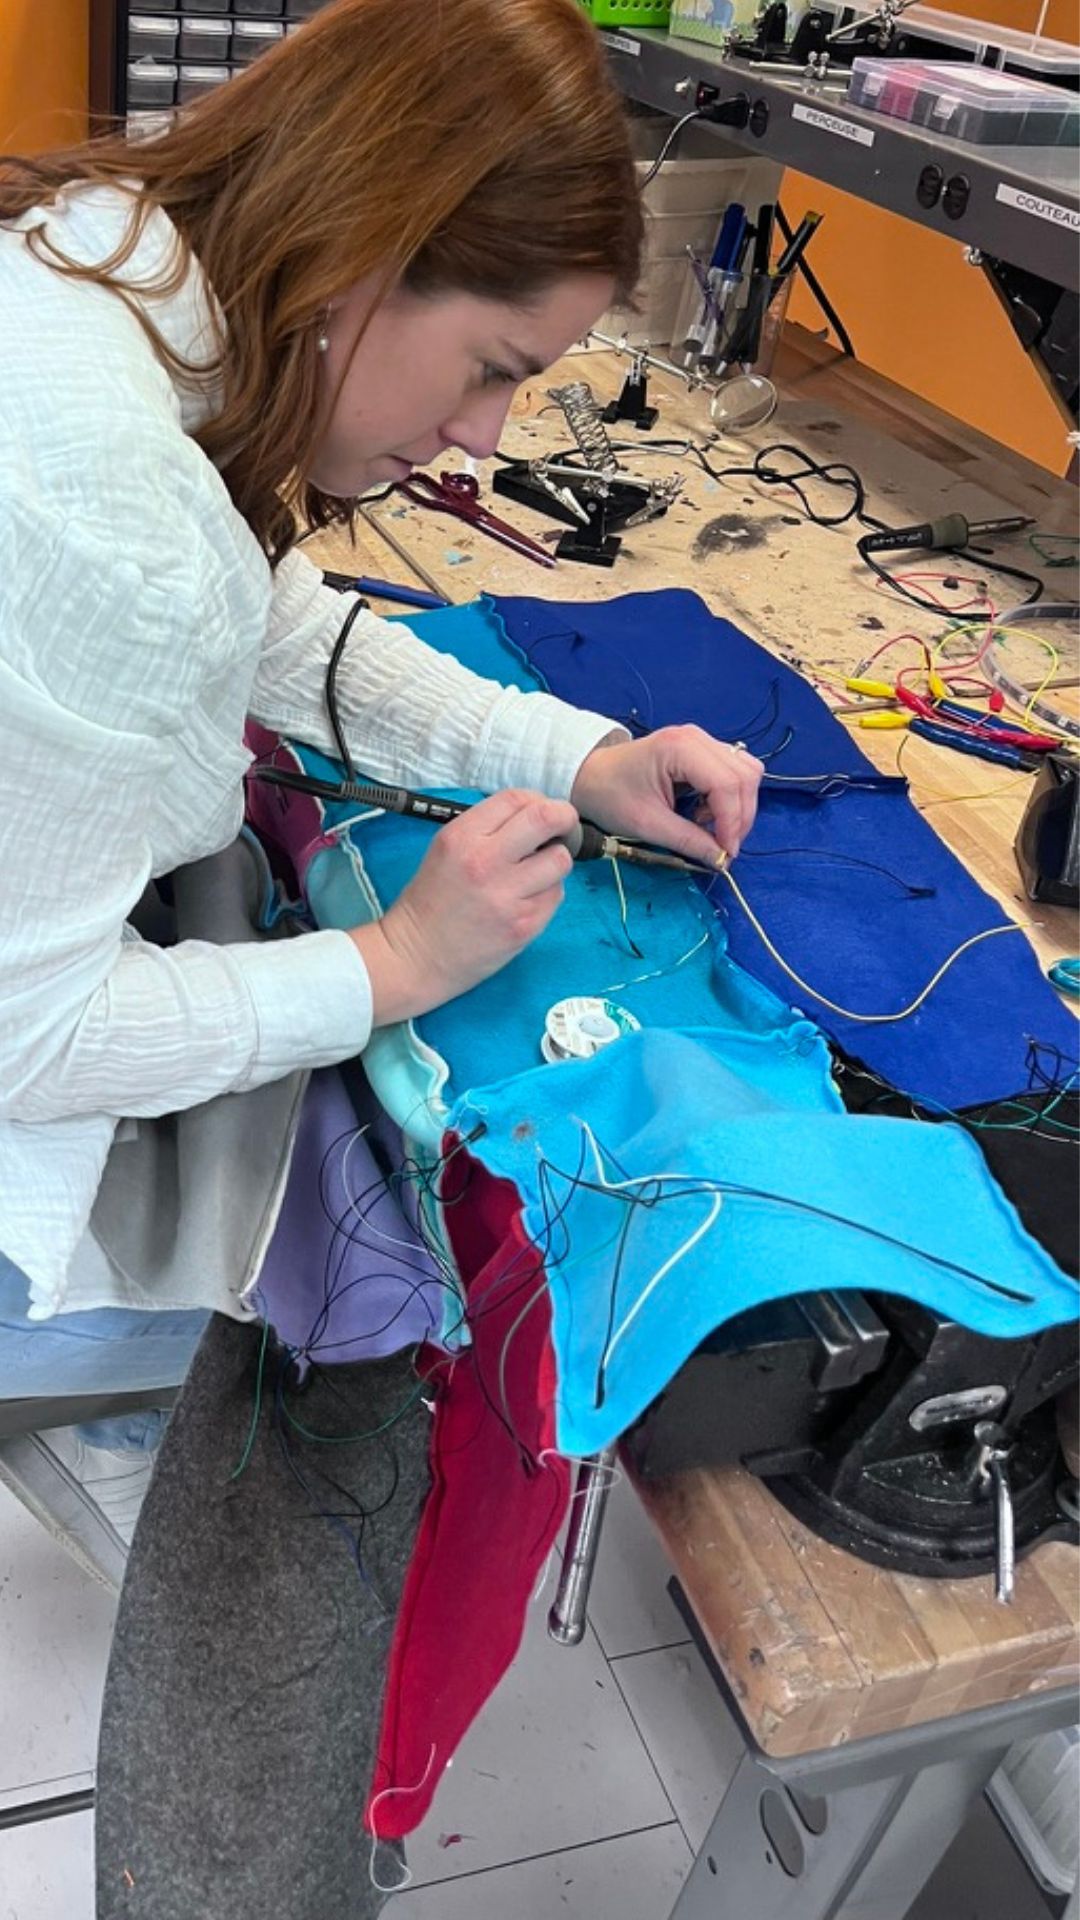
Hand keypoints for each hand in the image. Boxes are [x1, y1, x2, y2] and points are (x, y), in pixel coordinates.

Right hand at [350, 789, 576, 1024]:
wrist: (417, 956)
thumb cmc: (431, 902)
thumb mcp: (445, 849)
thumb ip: (486, 829)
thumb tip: (533, 814)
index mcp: (462, 838)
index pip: (515, 798)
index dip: (536, 800)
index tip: (539, 811)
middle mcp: (485, 862)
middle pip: (546, 819)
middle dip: (563, 818)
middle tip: (562, 827)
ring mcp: (507, 896)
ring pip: (560, 860)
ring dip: (555, 861)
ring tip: (538, 871)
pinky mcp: (524, 925)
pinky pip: (556, 895)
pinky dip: (548, 892)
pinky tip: (527, 899)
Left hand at [570, 727, 763, 866]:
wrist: (588, 775)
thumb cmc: (610, 795)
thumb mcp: (647, 824)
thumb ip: (688, 841)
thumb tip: (722, 861)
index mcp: (680, 748)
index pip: (728, 783)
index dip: (733, 821)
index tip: (725, 853)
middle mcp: (697, 738)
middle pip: (745, 776)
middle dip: (739, 816)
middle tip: (721, 846)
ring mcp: (701, 741)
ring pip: (745, 773)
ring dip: (737, 806)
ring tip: (707, 826)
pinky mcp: (702, 751)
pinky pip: (733, 773)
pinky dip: (728, 798)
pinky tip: (703, 812)